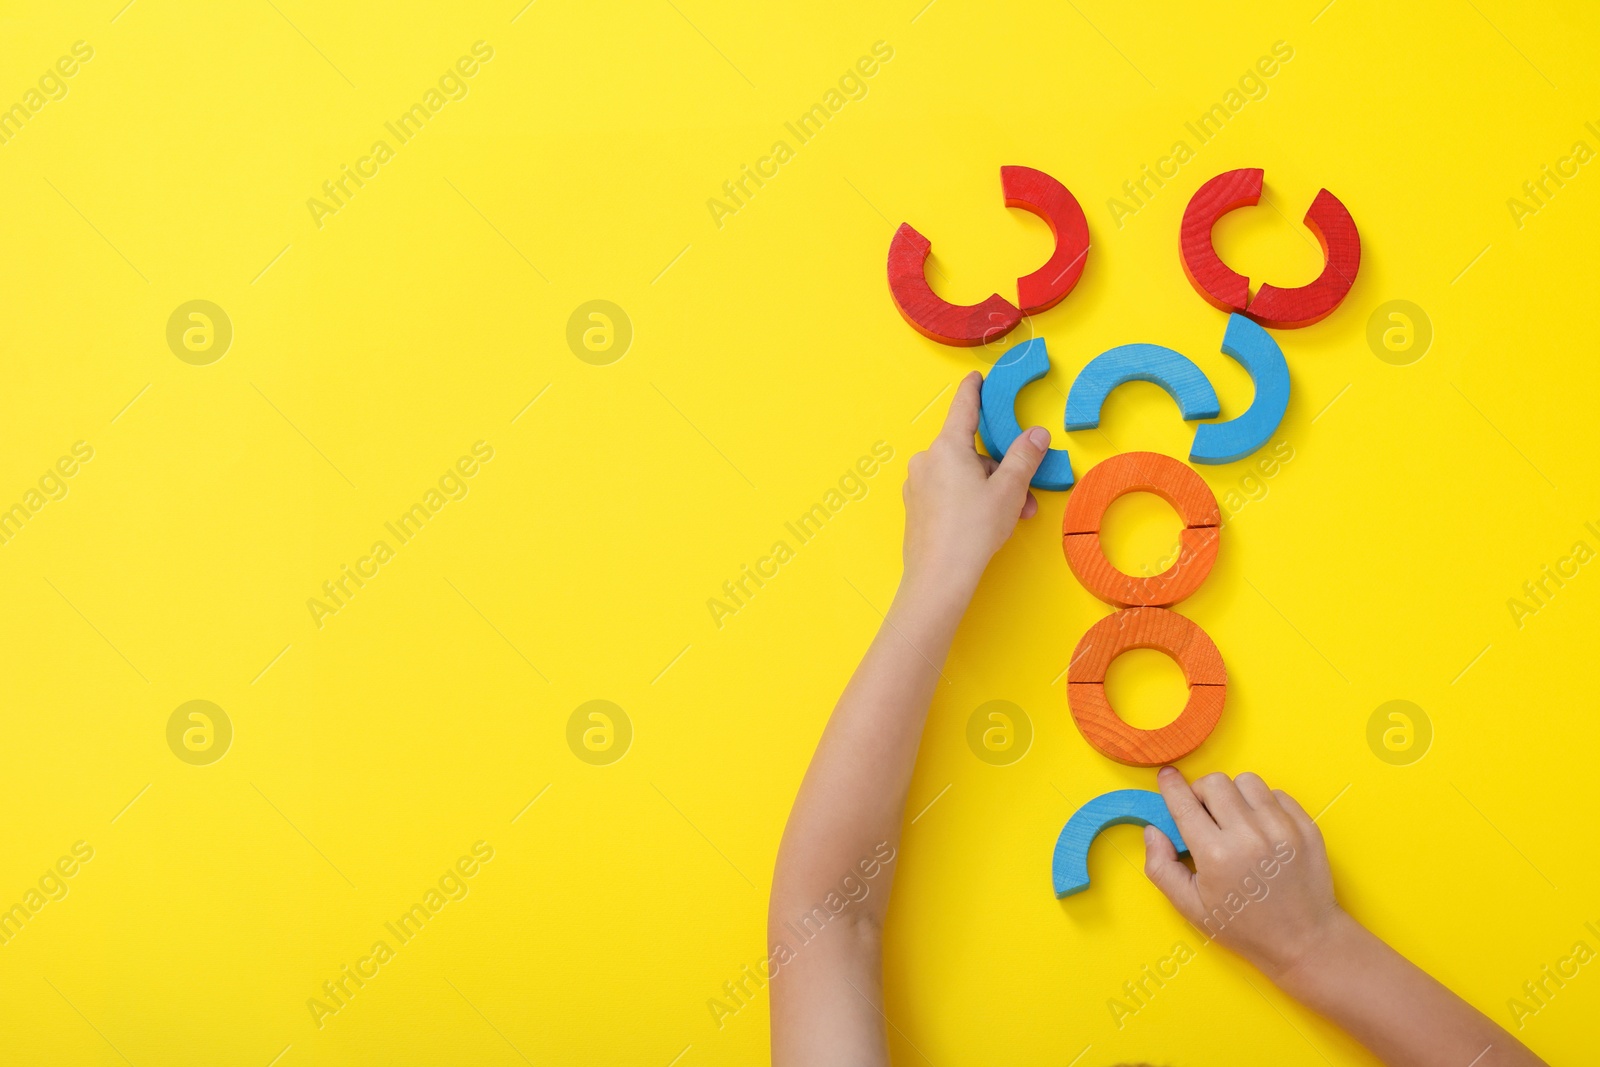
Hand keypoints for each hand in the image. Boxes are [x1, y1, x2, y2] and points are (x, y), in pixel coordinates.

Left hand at [900, 372, 1048, 593]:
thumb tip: (1037, 433)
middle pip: (970, 451)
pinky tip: (986, 524)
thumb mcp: (1009, 490)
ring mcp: (917, 485)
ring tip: (1012, 516)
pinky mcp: (915, 507)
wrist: (939, 577)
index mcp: (947, 447)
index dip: (974, 390)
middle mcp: (927, 460)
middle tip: (1024, 495)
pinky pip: (947, 492)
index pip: (963, 407)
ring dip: (990, 489)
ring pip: (961, 476)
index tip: (977, 377)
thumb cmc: (974, 529)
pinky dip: (970, 500)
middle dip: (1001, 469)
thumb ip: (1024, 457)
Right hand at [1144, 767, 1349, 980]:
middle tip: (1206, 816)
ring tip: (1237, 821)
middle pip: (1215, 782)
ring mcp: (1283, 828)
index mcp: (1216, 855)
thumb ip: (1161, 867)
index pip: (1185, 804)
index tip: (1167, 777)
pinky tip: (1263, 830)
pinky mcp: (1306, 826)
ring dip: (1234, 795)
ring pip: (1247, 781)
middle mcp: (1250, 835)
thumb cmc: (1243, 927)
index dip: (1171, 786)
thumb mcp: (1190, 908)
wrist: (1305, 940)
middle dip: (1202, 793)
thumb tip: (1153, 830)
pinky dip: (1264, 804)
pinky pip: (1277, 794)